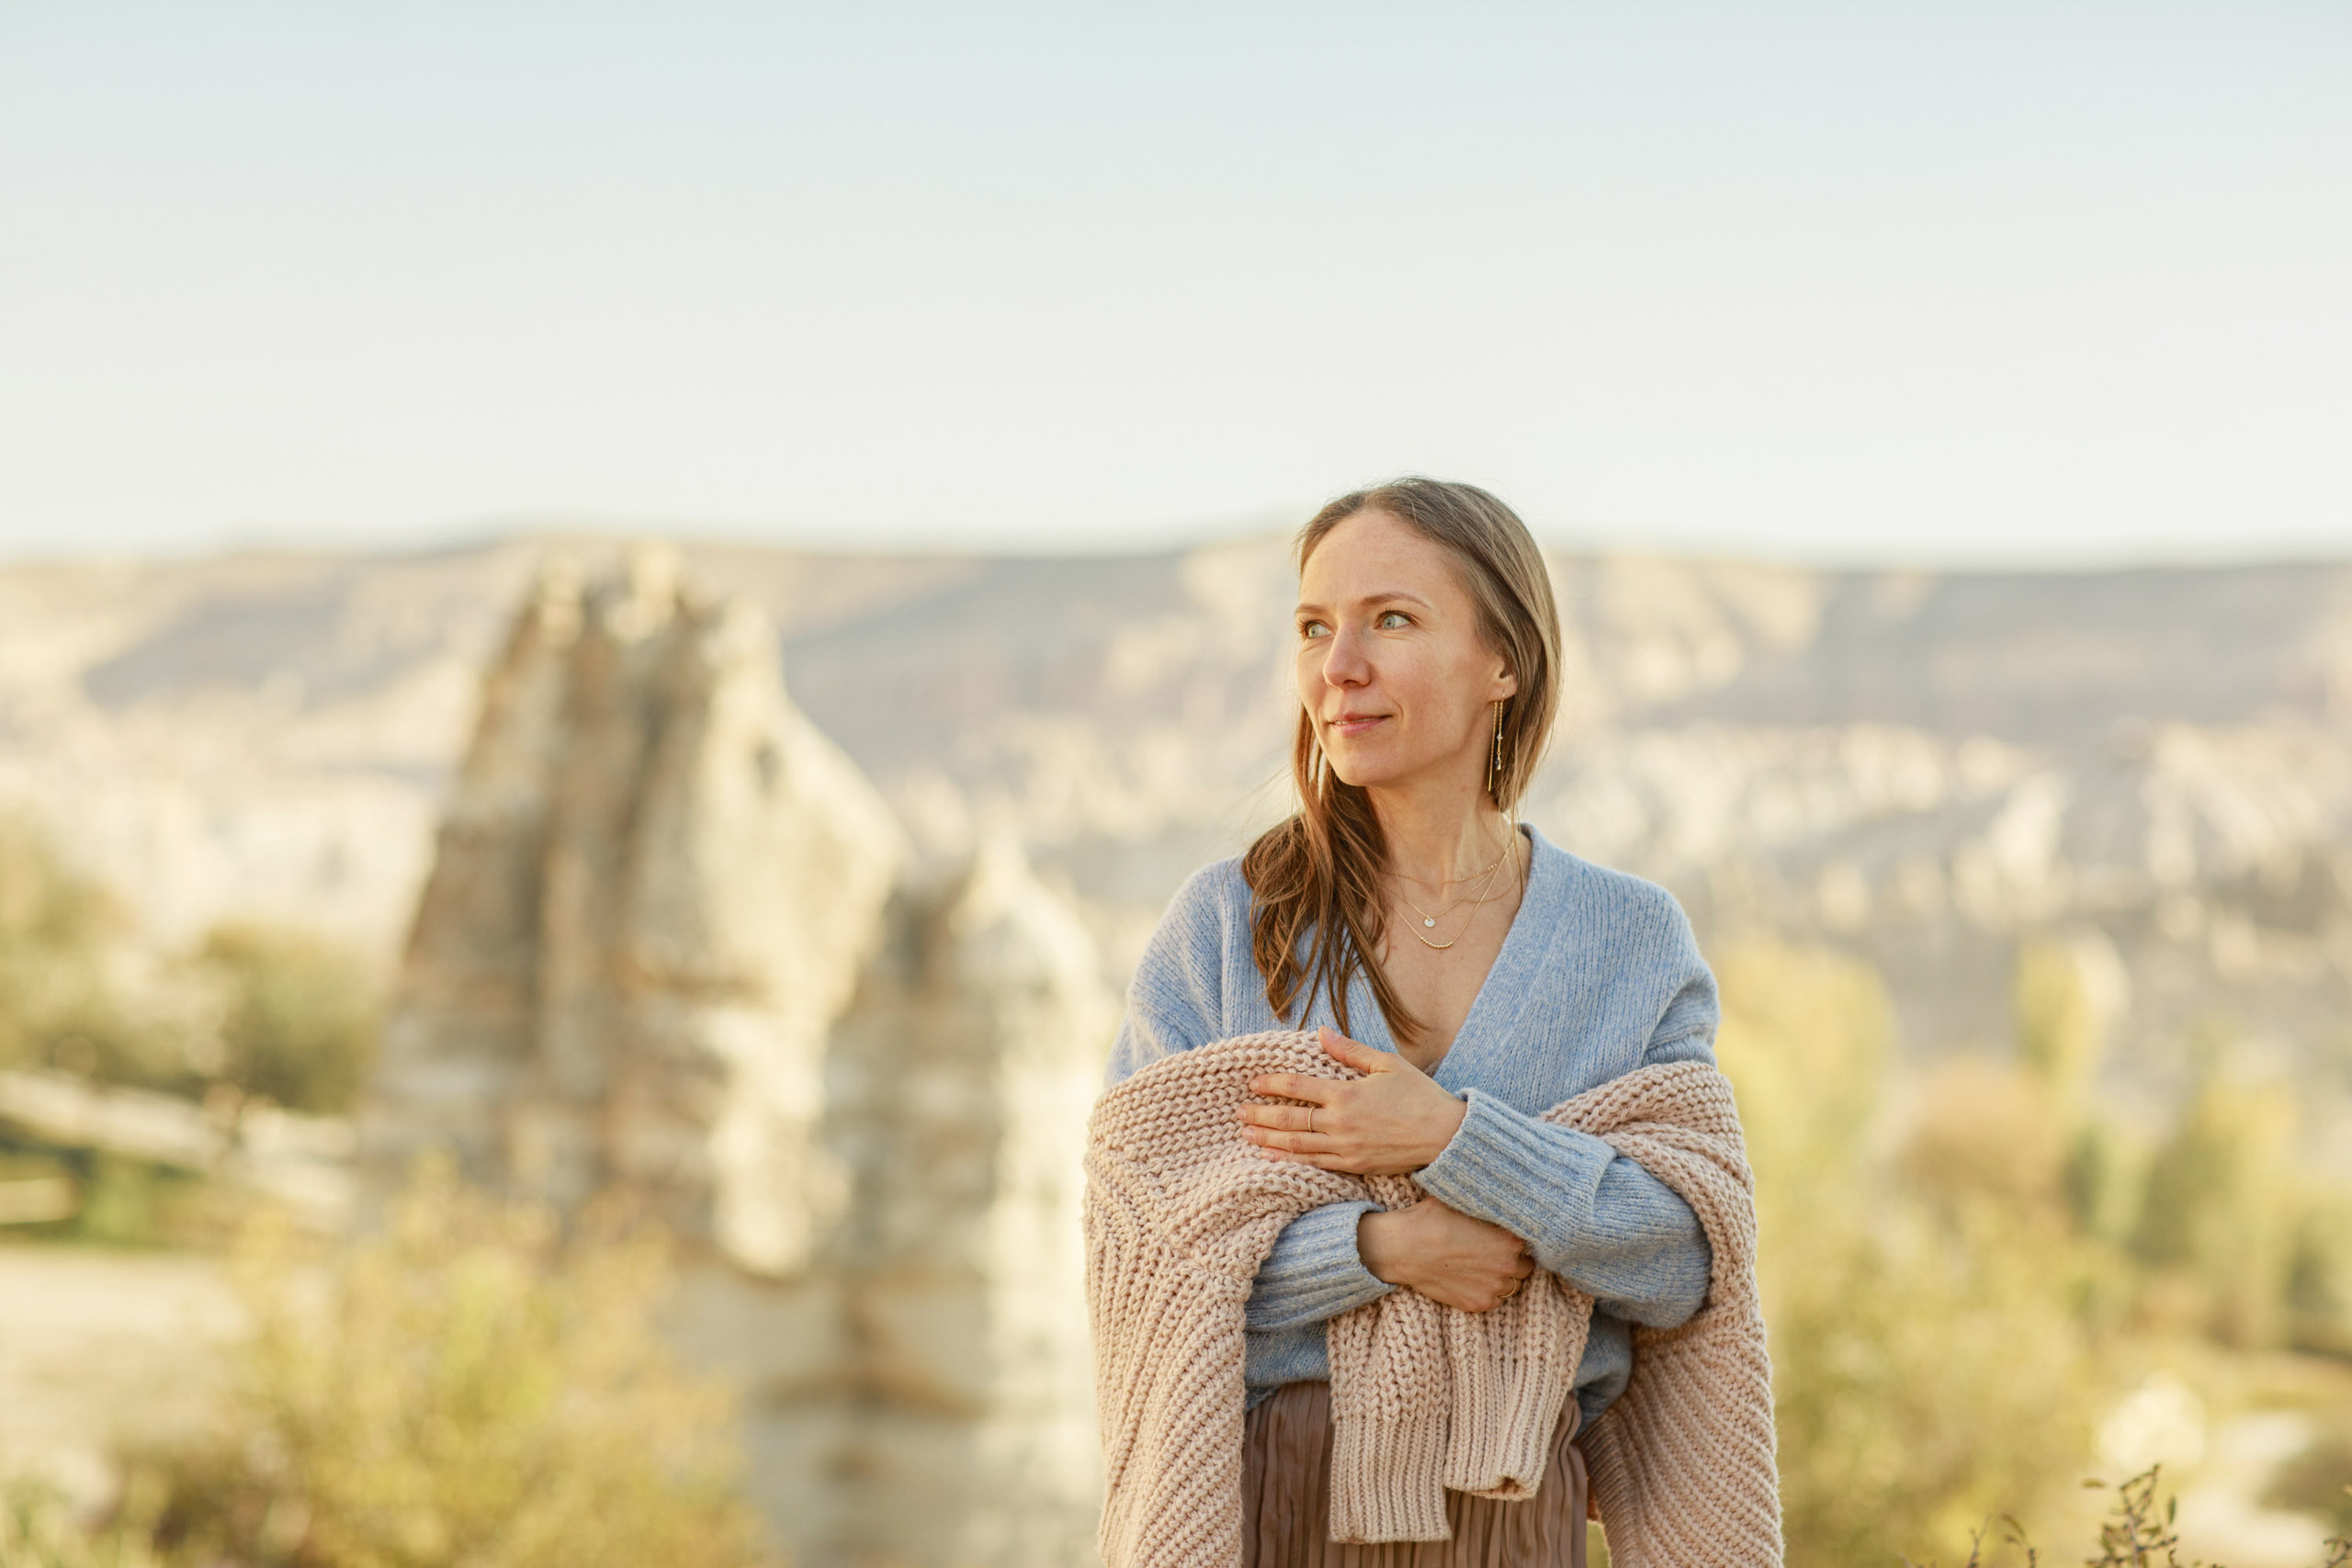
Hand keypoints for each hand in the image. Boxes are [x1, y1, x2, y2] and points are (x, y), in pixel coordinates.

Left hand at [1237, 1025, 1468, 1175]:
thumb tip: (1321, 1032)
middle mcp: (1340, 1123)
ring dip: (1268, 1138)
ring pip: (1297, 1144)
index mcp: (1346, 1094)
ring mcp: (1345, 1148)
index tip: (1253, 1083)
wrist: (1446, 1137)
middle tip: (1239, 1112)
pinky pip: (1314, 1163)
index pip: (1297, 1088)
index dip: (1271, 1085)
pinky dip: (1289, 1159)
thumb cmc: (1420, 1096)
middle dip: (1261, 1114)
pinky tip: (1271, 1157)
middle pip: (1290, 1119)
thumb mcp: (1387, 1064)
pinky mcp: (1353, 1165)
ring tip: (1246, 1133)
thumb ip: (1350, 1051)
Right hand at [1357, 1199, 1534, 1312]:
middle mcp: (1508, 1265)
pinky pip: (1495, 1300)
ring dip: (1503, 1277)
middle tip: (1494, 1251)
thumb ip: (1489, 1203)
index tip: (1506, 1235)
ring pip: (1513, 1285)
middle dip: (1513, 1259)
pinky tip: (1472, 1278)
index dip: (1517, 1238)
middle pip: (1526, 1266)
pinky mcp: (1478, 1304)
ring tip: (1482, 1265)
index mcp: (1510, 1238)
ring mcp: (1493, 1287)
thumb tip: (1502, 1191)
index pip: (1530, 1241)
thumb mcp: (1464, 1200)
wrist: (1403, 1248)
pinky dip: (1488, 1291)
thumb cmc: (1431, 1218)